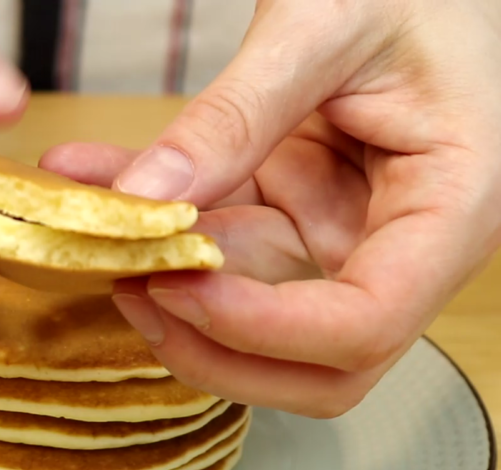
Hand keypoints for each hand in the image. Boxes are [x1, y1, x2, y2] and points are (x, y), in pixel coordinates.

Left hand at [41, 0, 500, 416]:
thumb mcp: (323, 25)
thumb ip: (237, 114)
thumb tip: (149, 195)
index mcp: (451, 206)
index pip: (365, 325)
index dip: (263, 330)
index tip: (175, 286)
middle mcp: (400, 242)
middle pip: (314, 363)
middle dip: (212, 346)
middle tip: (128, 289)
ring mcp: (341, 232)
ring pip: (250, 314)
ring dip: (167, 287)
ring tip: (92, 224)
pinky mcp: (294, 213)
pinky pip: (217, 244)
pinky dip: (155, 225)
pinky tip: (94, 180)